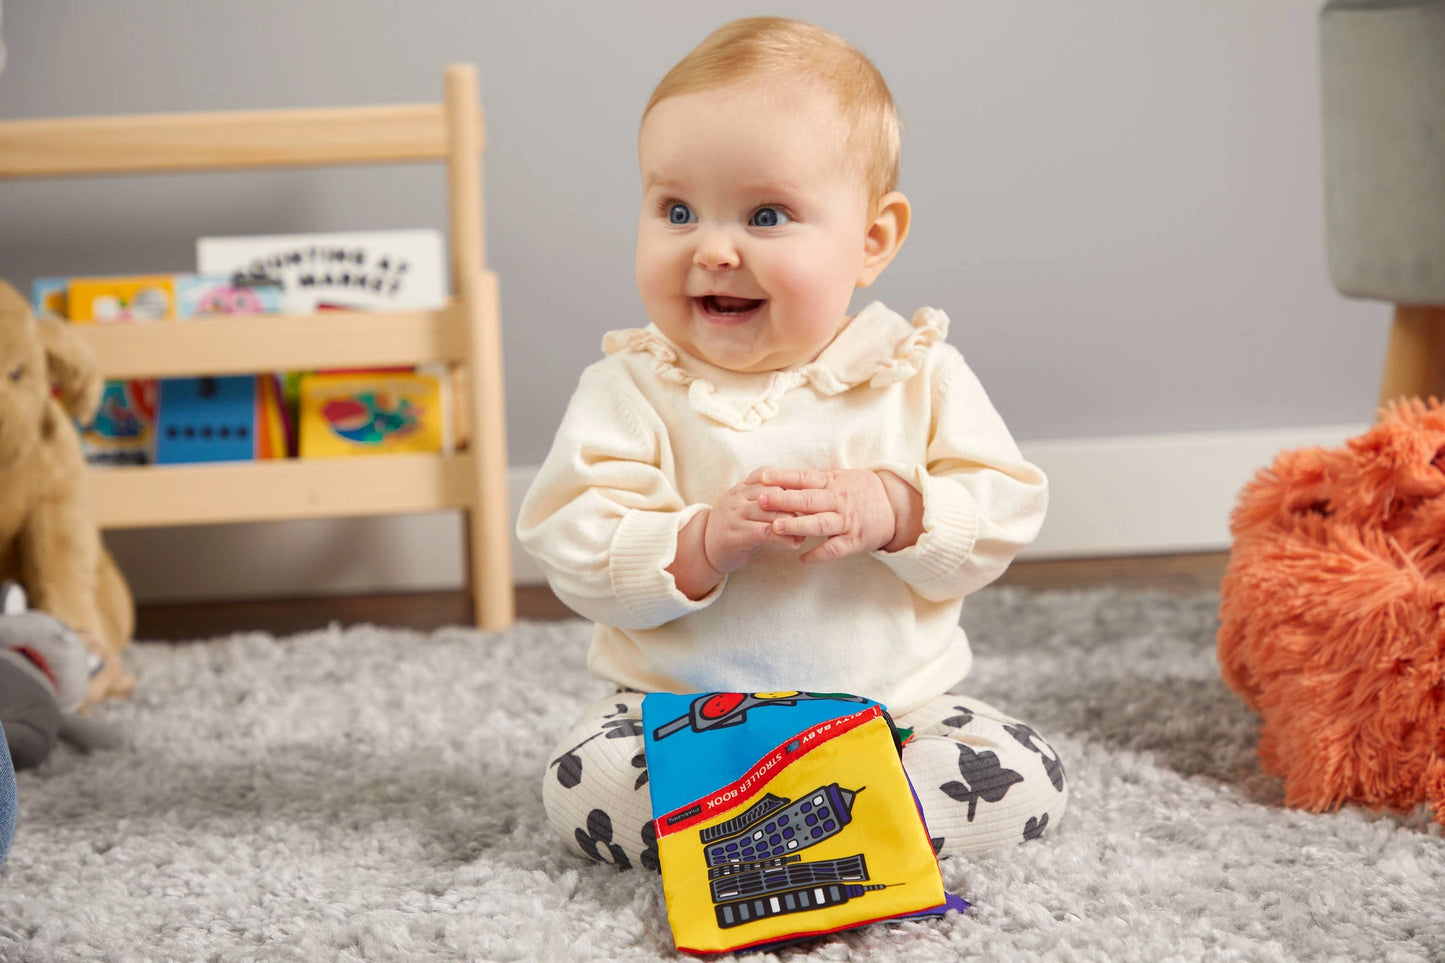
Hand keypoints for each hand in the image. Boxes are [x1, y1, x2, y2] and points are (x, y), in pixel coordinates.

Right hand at [701, 472, 806, 574]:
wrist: (704, 548)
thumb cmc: (734, 526)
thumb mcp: (745, 506)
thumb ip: (765, 498)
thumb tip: (799, 495)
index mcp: (741, 487)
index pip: (767, 474)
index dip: (789, 482)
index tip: (808, 491)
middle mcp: (737, 497)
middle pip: (773, 492)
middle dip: (795, 502)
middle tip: (813, 513)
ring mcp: (735, 515)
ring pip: (771, 512)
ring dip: (793, 522)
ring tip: (807, 530)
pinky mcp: (736, 535)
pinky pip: (765, 532)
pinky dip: (783, 537)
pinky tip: (795, 543)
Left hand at [755, 468, 897, 563]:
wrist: (896, 507)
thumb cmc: (862, 491)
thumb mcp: (840, 478)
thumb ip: (815, 481)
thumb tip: (783, 478)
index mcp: (832, 483)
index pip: (804, 477)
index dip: (783, 477)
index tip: (763, 477)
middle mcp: (838, 500)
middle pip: (808, 499)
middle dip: (783, 500)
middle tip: (761, 500)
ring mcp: (846, 521)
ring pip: (819, 523)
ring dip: (797, 525)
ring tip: (775, 527)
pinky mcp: (854, 540)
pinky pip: (834, 548)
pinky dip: (818, 554)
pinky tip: (801, 559)